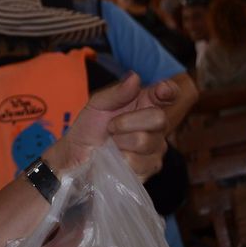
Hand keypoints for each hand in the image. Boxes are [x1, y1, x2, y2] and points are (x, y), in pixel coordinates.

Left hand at [44, 73, 170, 180]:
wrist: (76, 155)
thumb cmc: (89, 127)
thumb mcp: (97, 105)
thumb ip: (117, 93)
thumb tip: (135, 77)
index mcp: (146, 103)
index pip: (168, 94)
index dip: (168, 91)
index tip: (161, 91)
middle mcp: (156, 126)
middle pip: (158, 118)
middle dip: (126, 122)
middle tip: (111, 127)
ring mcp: (155, 148)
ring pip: (145, 141)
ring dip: (119, 142)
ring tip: (111, 144)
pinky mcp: (149, 169)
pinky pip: (138, 162)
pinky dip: (119, 159)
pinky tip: (115, 159)